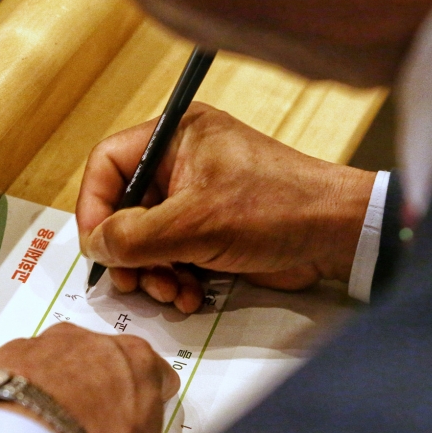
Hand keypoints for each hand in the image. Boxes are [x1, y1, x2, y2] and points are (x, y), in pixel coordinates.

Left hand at [0, 323, 179, 432]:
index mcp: (138, 359)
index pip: (159, 379)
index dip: (153, 408)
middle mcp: (88, 339)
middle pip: (104, 368)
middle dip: (101, 396)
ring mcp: (37, 344)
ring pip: (54, 368)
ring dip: (55, 395)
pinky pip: (13, 380)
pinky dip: (15, 402)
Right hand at [77, 103, 375, 312]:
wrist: (337, 236)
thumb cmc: (276, 209)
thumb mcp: (194, 223)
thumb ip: (135, 236)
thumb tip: (95, 246)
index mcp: (175, 137)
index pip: (108, 164)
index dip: (93, 207)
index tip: (97, 247)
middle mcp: (181, 163)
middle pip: (123, 208)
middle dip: (127, 251)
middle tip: (133, 281)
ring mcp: (196, 199)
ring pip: (146, 239)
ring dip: (151, 272)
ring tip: (170, 292)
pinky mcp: (210, 230)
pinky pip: (171, 255)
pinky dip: (174, 278)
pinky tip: (189, 295)